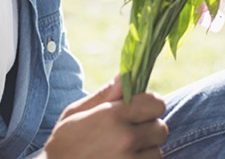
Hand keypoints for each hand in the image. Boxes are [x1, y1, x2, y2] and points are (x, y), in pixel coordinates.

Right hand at [43, 75, 168, 157]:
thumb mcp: (76, 113)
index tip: (138, 112)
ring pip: (156, 152)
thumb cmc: (64, 143)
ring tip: (123, 152)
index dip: (148, 106)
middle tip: (130, 134)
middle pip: (160, 129)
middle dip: (148, 129)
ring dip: (145, 151)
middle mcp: (125, 139)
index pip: (156, 104)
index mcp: (113, 116)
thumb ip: (105, 94)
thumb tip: (125, 74)